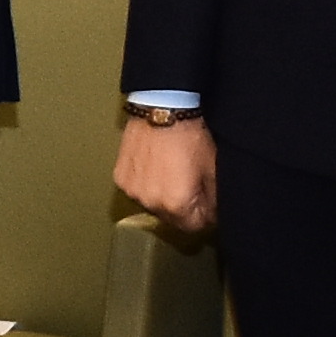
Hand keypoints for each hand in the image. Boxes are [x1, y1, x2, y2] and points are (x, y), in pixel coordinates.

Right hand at [114, 112, 213, 232]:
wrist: (162, 109)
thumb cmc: (189, 136)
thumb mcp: (212, 169)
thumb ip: (214, 199)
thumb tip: (213, 213)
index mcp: (176, 205)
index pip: (194, 227)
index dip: (205, 215)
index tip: (207, 203)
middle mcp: (151, 203)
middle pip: (172, 219)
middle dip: (183, 208)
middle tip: (190, 183)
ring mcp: (133, 191)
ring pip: (153, 205)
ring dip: (163, 197)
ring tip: (171, 173)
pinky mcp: (120, 178)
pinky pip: (137, 191)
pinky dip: (146, 185)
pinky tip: (154, 167)